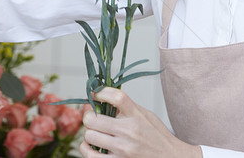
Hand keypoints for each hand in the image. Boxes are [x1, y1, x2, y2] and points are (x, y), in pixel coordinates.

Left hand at [80, 87, 201, 157]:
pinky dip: (86, 148)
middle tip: (93, 118)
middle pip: (93, 119)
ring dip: (89, 133)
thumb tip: (102, 96)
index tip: (95, 94)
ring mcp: (123, 150)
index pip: (116, 97)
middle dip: (89, 116)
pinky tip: (90, 145)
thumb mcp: (145, 115)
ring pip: (89, 136)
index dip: (100, 92)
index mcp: (137, 116)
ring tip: (94, 132)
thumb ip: (126, 107)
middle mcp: (129, 132)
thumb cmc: (157, 136)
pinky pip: (90, 155)